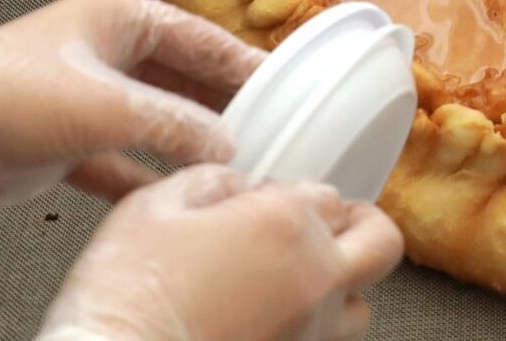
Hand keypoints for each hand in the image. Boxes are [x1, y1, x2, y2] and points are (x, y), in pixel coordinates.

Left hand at [0, 0, 262, 245]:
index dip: (241, 59)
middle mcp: (104, 52)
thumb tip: (226, 140)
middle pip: (179, 77)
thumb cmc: (2, 98)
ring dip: (184, 142)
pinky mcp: (61, 144)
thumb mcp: (104, 106)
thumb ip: (172, 123)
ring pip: (152, 119)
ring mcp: (82, 98)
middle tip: (267, 126)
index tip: (282, 81)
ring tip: (231, 164)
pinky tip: (171, 195)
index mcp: (118, 17)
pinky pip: (118, 159)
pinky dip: (144, 175)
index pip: (198, 35)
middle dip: (219, 103)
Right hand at [34, 165, 403, 340]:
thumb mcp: (154, 206)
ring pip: (360, 309)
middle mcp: (313, 278)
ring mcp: (307, 335)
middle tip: (327, 231)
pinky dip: (307, 334)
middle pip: (381, 244)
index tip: (262, 207)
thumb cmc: (123, 294)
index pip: (327, 194)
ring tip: (296, 287)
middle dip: (361, 229)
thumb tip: (237, 188)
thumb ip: (210, 180)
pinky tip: (268, 325)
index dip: (295, 195)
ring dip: (339, 291)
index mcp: (286, 222)